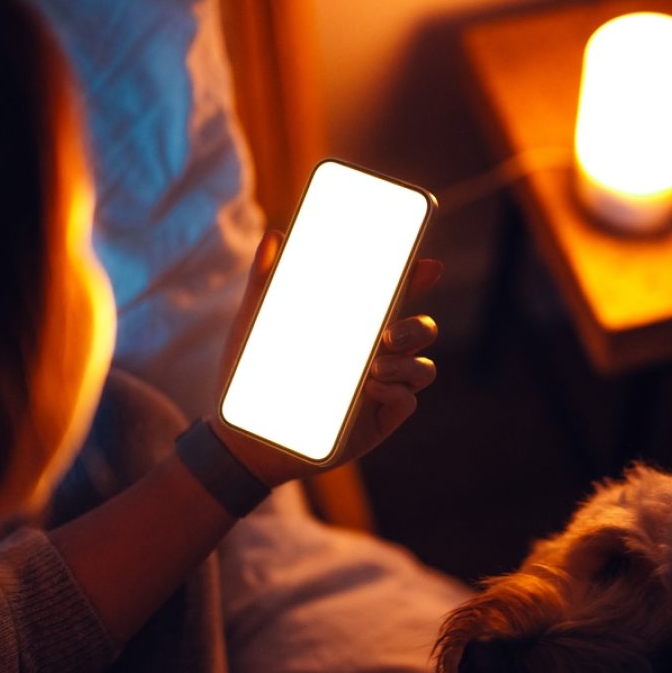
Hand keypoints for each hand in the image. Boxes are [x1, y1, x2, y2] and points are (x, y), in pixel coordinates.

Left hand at [210, 230, 441, 486]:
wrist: (243, 435)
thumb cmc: (251, 376)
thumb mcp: (254, 324)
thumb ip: (265, 281)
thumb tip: (274, 237)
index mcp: (354, 326)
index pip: (396, 296)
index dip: (418, 278)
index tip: (428, 266)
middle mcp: (376, 354)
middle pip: (423, 331)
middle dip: (419, 326)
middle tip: (389, 332)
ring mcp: (382, 388)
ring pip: (423, 367)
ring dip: (408, 361)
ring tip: (373, 367)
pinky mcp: (380, 420)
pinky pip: (407, 401)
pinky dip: (396, 391)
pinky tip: (370, 388)